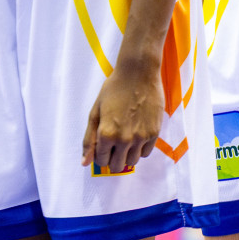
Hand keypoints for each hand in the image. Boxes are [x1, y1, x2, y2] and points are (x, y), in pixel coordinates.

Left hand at [82, 56, 163, 174]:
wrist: (139, 73)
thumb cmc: (114, 89)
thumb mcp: (95, 112)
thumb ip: (89, 139)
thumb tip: (85, 163)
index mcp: (106, 134)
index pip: (101, 160)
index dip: (100, 154)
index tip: (103, 144)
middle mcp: (124, 140)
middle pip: (117, 166)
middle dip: (113, 158)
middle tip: (114, 144)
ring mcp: (141, 137)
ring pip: (132, 162)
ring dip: (127, 154)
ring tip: (126, 137)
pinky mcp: (154, 133)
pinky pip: (146, 153)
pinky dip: (140, 148)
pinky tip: (137, 133)